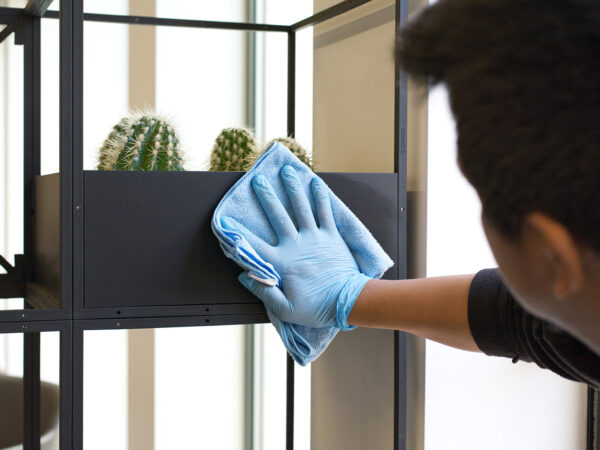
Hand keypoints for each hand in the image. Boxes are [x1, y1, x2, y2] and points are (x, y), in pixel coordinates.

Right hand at [220, 165, 370, 328]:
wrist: (348, 302)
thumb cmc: (316, 307)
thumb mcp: (285, 309)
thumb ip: (263, 291)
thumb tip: (243, 276)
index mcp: (282, 262)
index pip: (254, 245)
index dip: (238, 233)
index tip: (225, 221)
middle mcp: (296, 245)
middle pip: (278, 216)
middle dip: (266, 196)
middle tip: (258, 179)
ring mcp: (314, 237)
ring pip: (301, 207)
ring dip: (293, 188)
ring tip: (287, 171)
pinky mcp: (331, 236)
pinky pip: (325, 212)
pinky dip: (321, 196)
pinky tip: (316, 182)